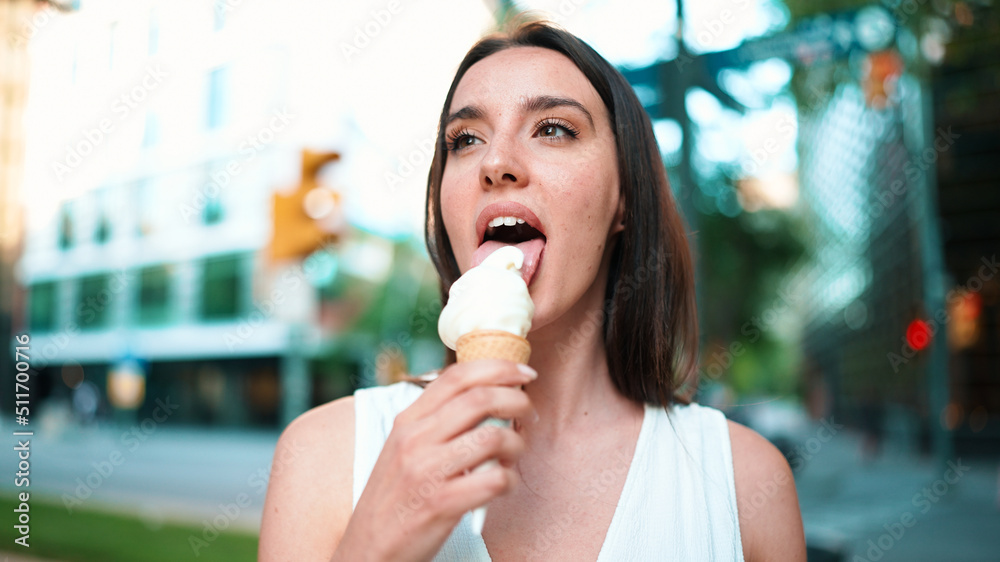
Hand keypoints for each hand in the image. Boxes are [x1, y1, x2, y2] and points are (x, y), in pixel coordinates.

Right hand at [334, 359, 535, 561]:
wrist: (367, 550)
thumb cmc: (394, 499)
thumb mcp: (403, 450)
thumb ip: (437, 422)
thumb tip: (486, 398)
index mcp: (407, 421)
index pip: (456, 375)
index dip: (498, 367)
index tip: (524, 373)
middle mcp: (414, 440)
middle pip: (480, 399)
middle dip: (517, 401)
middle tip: (528, 414)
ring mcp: (426, 471)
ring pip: (492, 437)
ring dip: (516, 444)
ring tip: (514, 455)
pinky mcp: (440, 504)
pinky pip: (493, 480)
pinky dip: (509, 481)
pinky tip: (504, 485)